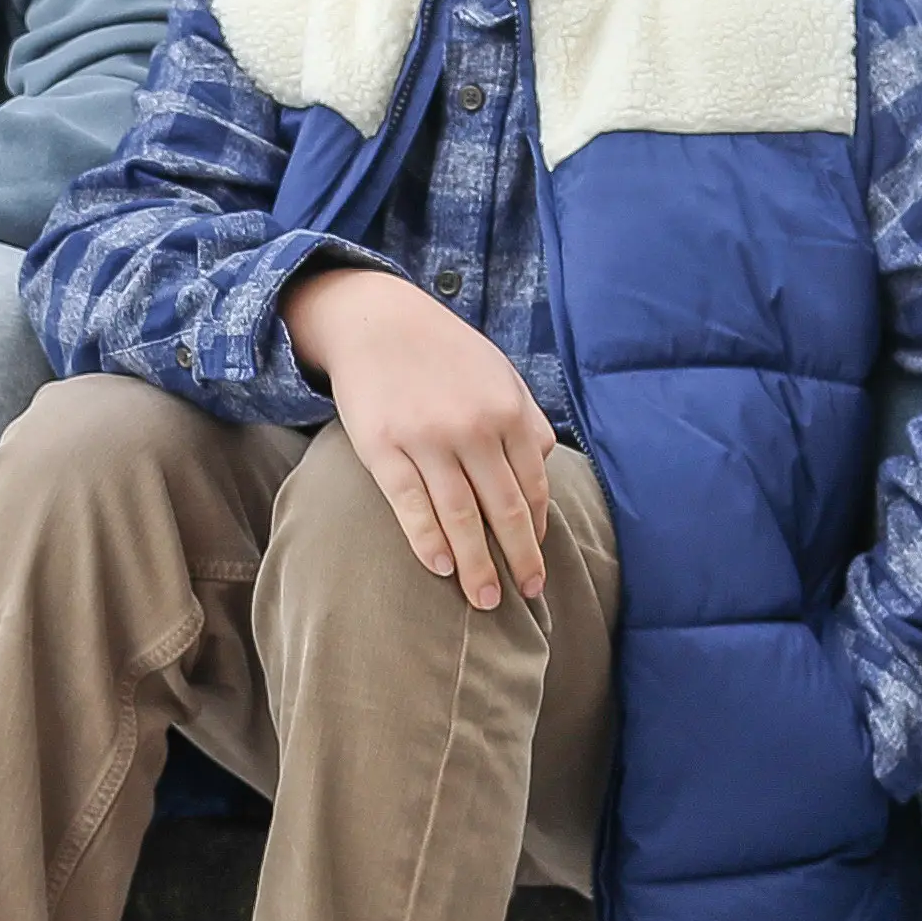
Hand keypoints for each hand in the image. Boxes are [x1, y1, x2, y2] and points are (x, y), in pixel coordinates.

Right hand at [285, 265, 558, 611]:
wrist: (374, 320)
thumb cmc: (441, 351)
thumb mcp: (496, 371)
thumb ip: (525, 416)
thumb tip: (547, 461)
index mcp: (506, 410)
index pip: (532, 485)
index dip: (538, 529)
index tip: (537, 561)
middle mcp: (472, 427)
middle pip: (504, 508)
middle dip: (520, 558)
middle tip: (529, 595)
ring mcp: (426, 438)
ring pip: (460, 515)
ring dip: (477, 565)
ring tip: (486, 600)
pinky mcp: (383, 447)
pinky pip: (411, 504)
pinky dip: (428, 539)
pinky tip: (441, 567)